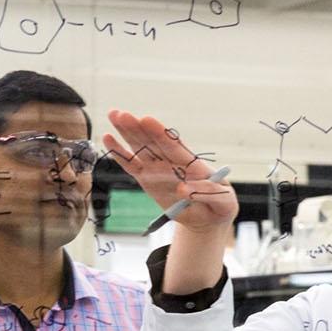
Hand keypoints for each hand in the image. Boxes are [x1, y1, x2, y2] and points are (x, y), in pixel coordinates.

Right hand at [103, 110, 237, 231]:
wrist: (207, 216)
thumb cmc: (219, 206)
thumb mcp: (223, 202)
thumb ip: (208, 193)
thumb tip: (183, 188)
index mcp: (191, 164)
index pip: (174, 145)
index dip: (161, 133)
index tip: (148, 120)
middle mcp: (172, 161)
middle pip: (152, 142)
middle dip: (137, 128)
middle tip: (122, 114)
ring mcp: (158, 168)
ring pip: (139, 147)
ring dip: (126, 132)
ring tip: (113, 114)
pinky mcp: (146, 179)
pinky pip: (131, 164)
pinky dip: (119, 153)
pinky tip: (108, 139)